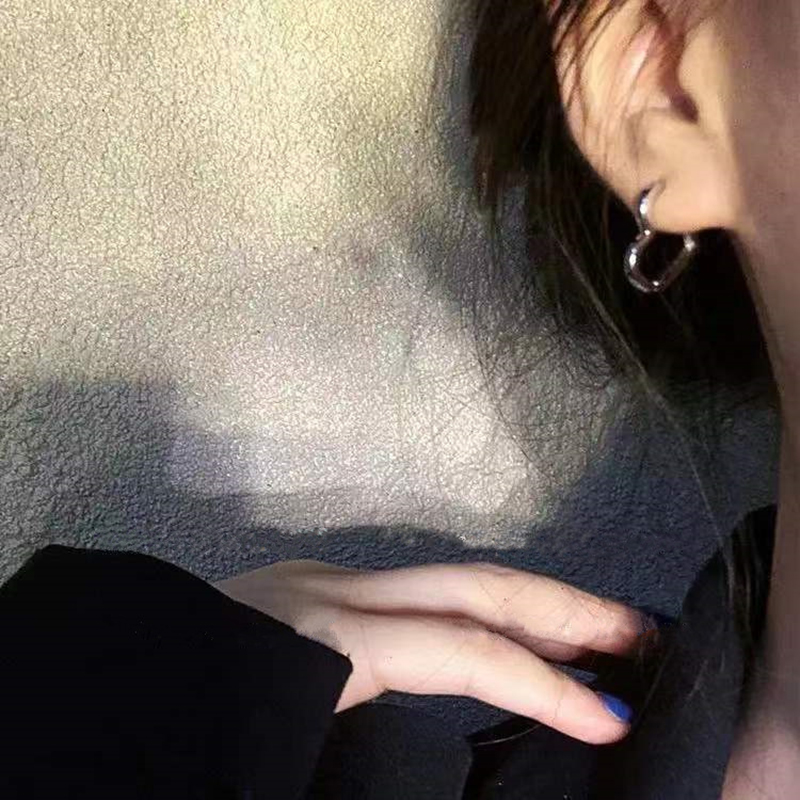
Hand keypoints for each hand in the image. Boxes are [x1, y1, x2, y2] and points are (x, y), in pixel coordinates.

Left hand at [215, 559, 646, 744]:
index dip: (542, 688)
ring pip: (452, 578)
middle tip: (640, 636)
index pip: (461, 651)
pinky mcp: (317, 591)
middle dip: (563, 610)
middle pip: (473, 584)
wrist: (96, 688)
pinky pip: (421, 596)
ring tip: (596, 636)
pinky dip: (481, 614)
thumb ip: (371, 764)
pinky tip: (509, 641)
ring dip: (531, 606)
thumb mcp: (267, 762)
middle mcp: (334, 591)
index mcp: (324, 638)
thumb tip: (455, 766)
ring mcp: (325, 582)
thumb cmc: (178, 731)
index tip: (610, 723)